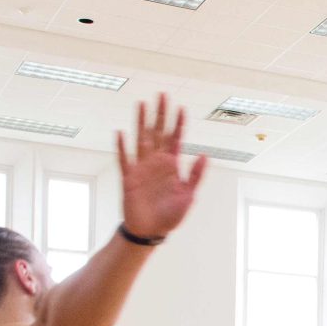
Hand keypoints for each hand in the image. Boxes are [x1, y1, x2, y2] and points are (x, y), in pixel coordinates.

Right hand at [118, 95, 206, 239]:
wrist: (151, 231)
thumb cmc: (170, 214)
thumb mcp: (188, 196)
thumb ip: (195, 176)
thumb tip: (205, 156)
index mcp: (171, 165)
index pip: (175, 139)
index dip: (179, 124)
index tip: (181, 108)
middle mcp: (156, 162)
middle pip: (158, 132)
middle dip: (160, 114)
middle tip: (162, 94)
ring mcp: (142, 168)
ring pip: (141, 139)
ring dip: (141, 122)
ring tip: (141, 104)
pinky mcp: (128, 178)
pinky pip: (124, 160)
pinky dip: (122, 148)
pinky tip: (121, 133)